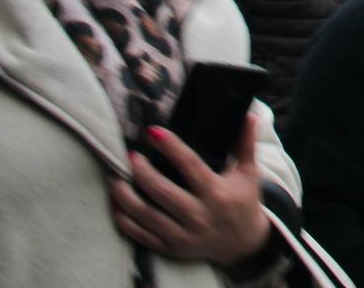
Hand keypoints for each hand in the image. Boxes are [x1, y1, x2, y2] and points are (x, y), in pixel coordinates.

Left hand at [110, 114, 270, 267]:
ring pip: (145, 214)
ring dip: (125, 195)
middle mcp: (200, 216)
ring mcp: (183, 235)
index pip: (190, 166)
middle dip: (141, 171)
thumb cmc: (244, 202)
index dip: (170, 147)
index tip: (152, 131)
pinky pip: (140, 235)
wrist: (244, 244)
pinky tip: (116, 203)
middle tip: (130, 155)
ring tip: (115, 177)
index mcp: (217, 193)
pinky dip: (124, 219)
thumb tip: (247, 115)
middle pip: (161, 191)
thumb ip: (245, 144)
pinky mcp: (171, 248)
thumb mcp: (248, 173)